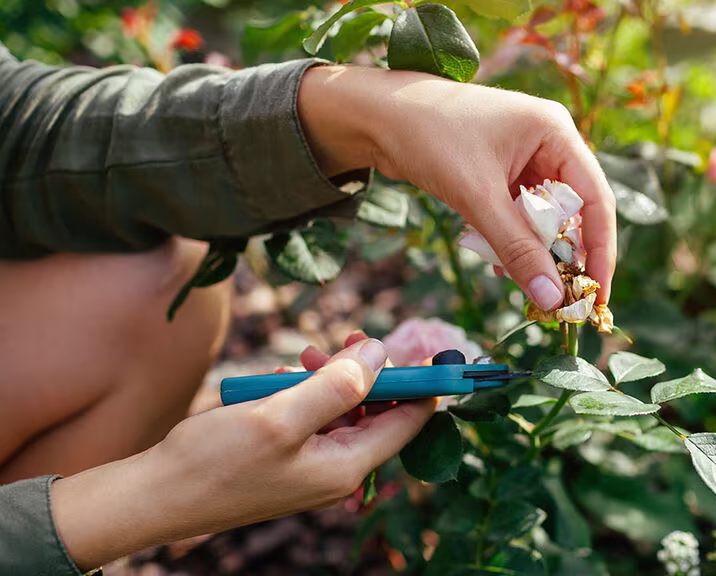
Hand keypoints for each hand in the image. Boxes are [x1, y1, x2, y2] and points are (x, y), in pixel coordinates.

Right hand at [51, 338, 433, 570]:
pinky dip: (304, 392)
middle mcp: (336, 469)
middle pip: (377, 410)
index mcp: (346, 467)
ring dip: (329, 378)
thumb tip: (381, 353)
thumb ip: (337, 385)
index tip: (430, 349)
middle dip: (366, 372)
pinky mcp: (289, 456)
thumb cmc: (214, 461)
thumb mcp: (280, 416)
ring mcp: (312, 464)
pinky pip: (313, 416)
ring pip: (343, 408)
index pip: (408, 422)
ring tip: (302, 359)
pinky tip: (281, 380)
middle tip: (348, 338)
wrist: (157, 494)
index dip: (422, 384)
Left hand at [298, 66, 616, 308]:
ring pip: (545, 218)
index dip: (600, 251)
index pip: (595, 199)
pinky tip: (499, 264)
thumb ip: (516, 249)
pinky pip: (521, 216)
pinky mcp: (502, 173)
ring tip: (527, 285)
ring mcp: (525, 157)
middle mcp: (548, 142)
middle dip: (566, 256)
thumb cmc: (429, 137)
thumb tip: (552, 299)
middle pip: (574, 211)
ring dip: (536, 251)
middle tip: (562, 300)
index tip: (597, 294)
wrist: (375, 116)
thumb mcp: (478, 198)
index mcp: (555, 132)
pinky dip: (513, 241)